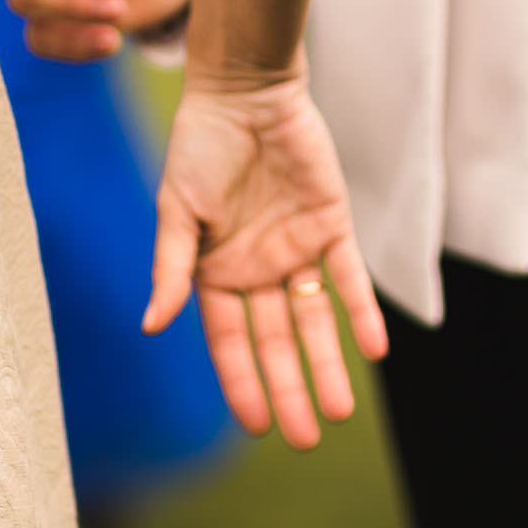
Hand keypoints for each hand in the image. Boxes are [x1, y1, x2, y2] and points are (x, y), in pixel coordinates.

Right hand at [144, 74, 387, 448]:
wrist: (244, 90)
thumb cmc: (199, 147)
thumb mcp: (176, 210)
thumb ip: (172, 268)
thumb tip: (151, 324)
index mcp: (214, 272)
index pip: (229, 342)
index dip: (242, 382)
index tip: (256, 425)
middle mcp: (256, 269)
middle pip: (276, 342)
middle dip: (290, 389)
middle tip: (307, 437)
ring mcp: (295, 249)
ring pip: (314, 320)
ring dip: (328, 364)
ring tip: (341, 411)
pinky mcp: (332, 224)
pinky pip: (349, 277)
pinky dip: (363, 312)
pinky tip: (375, 349)